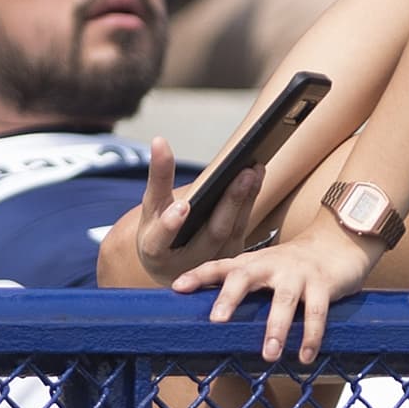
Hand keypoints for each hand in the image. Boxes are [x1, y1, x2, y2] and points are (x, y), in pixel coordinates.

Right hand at [134, 135, 263, 285]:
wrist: (171, 266)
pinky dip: (250, 202)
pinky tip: (256, 178)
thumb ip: (157, 179)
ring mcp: (212, 263)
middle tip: (244, 174)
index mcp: (155, 251)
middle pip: (212, 233)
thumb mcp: (151, 207)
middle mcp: (185, 262)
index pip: (160, 239)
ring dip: (246, 198)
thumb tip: (160, 141)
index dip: (170, 225)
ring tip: (254, 170)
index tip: (181, 206)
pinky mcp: (229, 260)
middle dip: (230, 203)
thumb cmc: (158, 231)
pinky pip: (242, 229)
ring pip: (233, 230)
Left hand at [172, 210, 380, 366]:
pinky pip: (317, 312)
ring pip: (284, 299)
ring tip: (268, 354)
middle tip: (217, 321)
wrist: (339, 243)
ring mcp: (298, 273)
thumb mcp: (265, 272)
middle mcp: (271, 265)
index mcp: (253, 263)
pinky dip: (311, 336)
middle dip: (230, 297)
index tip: (178, 288)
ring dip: (276, 327)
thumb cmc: (293, 267)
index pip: (221, 267)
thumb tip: (212, 327)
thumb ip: (244, 291)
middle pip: (245, 277)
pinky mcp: (323, 284)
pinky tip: (305, 357)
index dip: (199, 276)